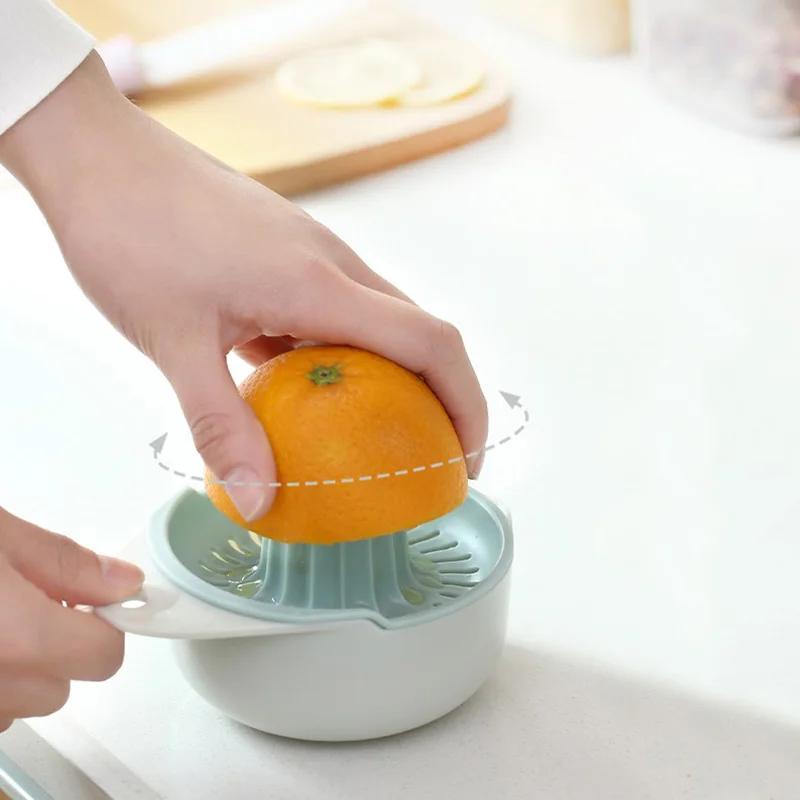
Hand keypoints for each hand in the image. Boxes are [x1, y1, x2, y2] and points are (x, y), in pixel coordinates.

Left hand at [0, 53, 488, 523]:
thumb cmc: (130, 230)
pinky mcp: (286, 254)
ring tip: (374, 434)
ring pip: (379, 321)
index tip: (466, 460)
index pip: (432, 343)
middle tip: (427, 458)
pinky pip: (336, 310)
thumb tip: (259, 499)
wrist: (96, 154)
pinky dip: (341, 356)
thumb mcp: (172, 342)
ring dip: (392, 377)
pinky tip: (304, 386)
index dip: (466, 405)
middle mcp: (332, 264)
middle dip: (442, 397)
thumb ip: (219, 425)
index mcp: (321, 283)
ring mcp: (311, 254)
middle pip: (420, 332)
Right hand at [0, 506, 143, 731]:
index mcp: (14, 636)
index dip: (104, 624)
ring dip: (17, 670)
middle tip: (33, 602)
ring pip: (17, 704)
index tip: (95, 600)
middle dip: (57, 648)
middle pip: (58, 688)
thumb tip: (121, 581)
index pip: (102, 656)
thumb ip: (63, 562)